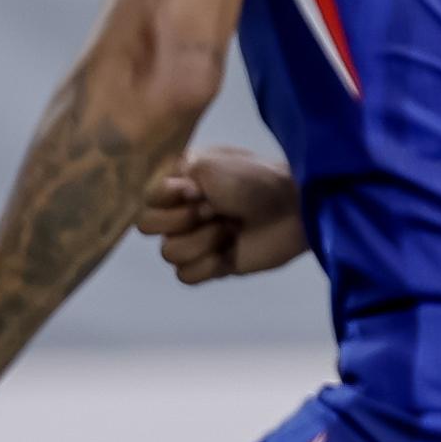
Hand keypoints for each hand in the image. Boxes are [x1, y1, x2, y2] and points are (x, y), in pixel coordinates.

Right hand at [135, 146, 304, 284]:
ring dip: (201, 241)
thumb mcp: (211, 165)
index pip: (147, 197)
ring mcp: (195, 239)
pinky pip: (185, 276)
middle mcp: (181, 211)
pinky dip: (207, 265)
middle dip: (182, 219)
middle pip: (148, 227)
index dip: (167, 197)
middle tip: (215, 210)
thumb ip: (177, 177)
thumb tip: (173, 200)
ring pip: (168, 253)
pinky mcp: (211, 265)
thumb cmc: (256, 180)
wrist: (293, 210)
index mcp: (179, 182)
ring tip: (229, 229)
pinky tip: (229, 252)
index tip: (196, 190)